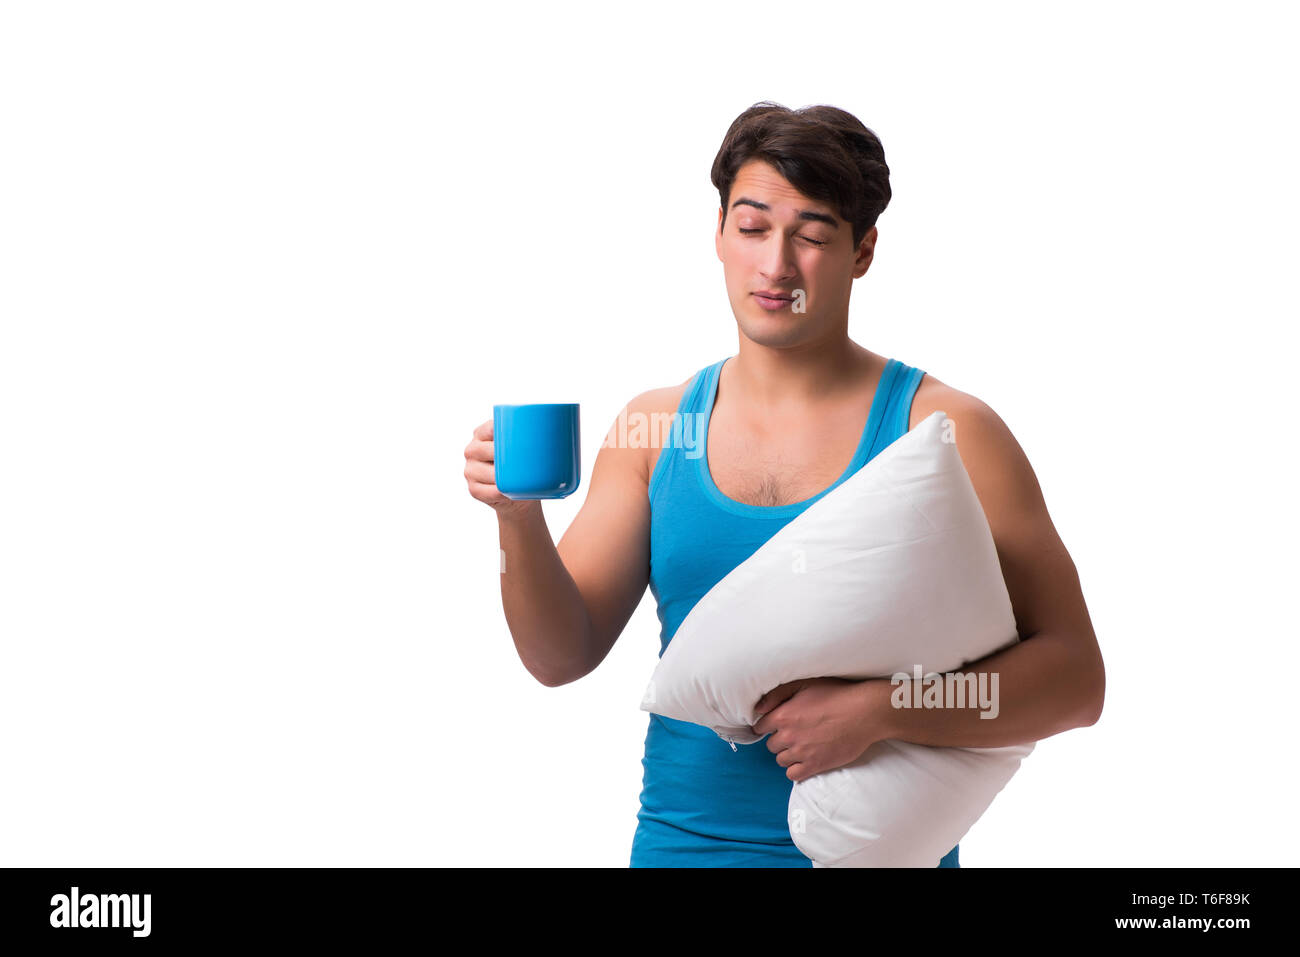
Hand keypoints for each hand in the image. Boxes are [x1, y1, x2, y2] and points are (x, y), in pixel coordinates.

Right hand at [463, 419, 539, 518]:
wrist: (520, 496)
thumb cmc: (526, 467)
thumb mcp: (527, 448)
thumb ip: (537, 435)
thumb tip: (569, 429)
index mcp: (482, 434)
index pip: (488, 428)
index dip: (499, 430)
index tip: (517, 434)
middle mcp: (472, 450)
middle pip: (483, 449)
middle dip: (499, 453)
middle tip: (521, 457)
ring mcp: (470, 470)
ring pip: (483, 471)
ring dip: (497, 474)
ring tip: (513, 475)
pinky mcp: (473, 489)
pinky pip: (483, 490)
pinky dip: (494, 491)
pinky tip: (502, 490)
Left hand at [750, 677, 887, 782]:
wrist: (864, 713)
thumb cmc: (836, 694)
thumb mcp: (804, 684)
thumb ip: (776, 695)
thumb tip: (758, 709)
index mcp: (783, 715)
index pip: (760, 727)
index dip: (767, 725)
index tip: (776, 725)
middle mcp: (788, 736)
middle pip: (771, 745)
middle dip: (779, 739)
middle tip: (794, 733)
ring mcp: (801, 753)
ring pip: (781, 760)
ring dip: (788, 754)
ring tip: (801, 746)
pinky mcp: (815, 765)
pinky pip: (793, 775)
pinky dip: (796, 769)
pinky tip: (804, 760)